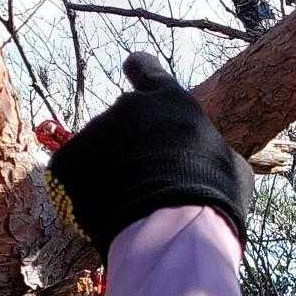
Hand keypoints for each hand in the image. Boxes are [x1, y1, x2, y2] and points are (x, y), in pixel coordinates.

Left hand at [45, 53, 254, 263]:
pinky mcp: (66, 161)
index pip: (146, 68)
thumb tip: (210, 154)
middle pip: (121, 119)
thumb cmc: (214, 196)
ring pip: (97, 151)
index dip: (140, 71)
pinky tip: (103, 214)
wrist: (174, 227)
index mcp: (169, 100)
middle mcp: (127, 106)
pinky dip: (82, 193)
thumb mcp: (229, 164)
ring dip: (108, 171)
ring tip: (129, 206)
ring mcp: (93, 132)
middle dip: (127, 143)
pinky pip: (71, 176)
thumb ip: (208, 148)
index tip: (133, 70)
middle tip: (143, 180)